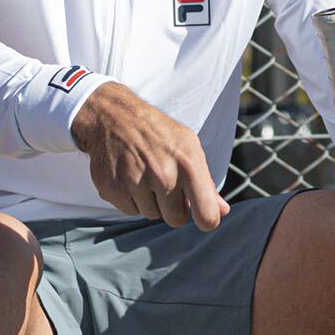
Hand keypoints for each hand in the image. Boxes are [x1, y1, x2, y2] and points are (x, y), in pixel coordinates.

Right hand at [72, 82, 228, 229]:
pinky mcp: (112, 188)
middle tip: (163, 184)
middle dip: (172, 208)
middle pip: (176, 220)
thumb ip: (206, 182)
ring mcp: (135, 182)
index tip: (200, 214)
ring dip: (148, 201)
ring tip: (142, 174)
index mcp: (188, 163)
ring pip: (151, 215)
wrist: (111, 115)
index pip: (207, 215)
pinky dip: (129, 198)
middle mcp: (163, 174)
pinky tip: (127, 176)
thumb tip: (222, 211)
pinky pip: (129, 211)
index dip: (206, 219)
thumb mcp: (188, 147)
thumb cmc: (156, 132)